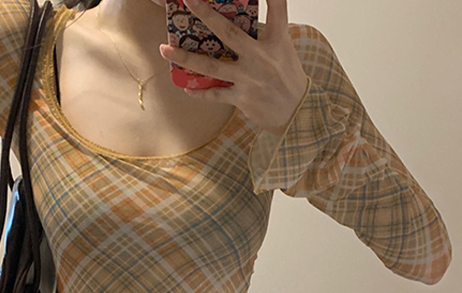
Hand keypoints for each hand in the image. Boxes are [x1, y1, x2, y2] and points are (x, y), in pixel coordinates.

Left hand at [159, 0, 309, 134]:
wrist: (297, 111)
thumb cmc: (287, 76)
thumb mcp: (283, 47)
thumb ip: (265, 31)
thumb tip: (238, 18)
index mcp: (277, 38)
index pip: (276, 4)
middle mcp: (261, 57)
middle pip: (229, 33)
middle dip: (207, 15)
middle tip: (188, 0)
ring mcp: (249, 78)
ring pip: (212, 67)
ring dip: (186, 58)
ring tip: (165, 50)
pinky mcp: (242, 98)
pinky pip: (215, 94)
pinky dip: (200, 92)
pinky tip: (185, 87)